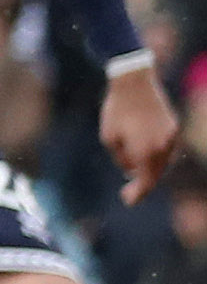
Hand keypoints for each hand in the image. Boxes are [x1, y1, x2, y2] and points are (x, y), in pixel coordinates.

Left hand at [103, 61, 175, 203]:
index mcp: (147, 151)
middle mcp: (163, 146)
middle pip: (156, 174)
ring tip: (136, 176)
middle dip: (143, 184)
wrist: (134, 82)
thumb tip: (130, 170)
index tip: (127, 201)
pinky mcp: (173, 126)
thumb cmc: (116, 111)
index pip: (146, 182)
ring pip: (163, 162)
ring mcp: (171, 135)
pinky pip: (166, 149)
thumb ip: (121, 159)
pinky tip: (145, 158)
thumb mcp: (109, 138)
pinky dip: (156, 157)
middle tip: (130, 193)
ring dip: (151, 170)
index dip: (137, 194)